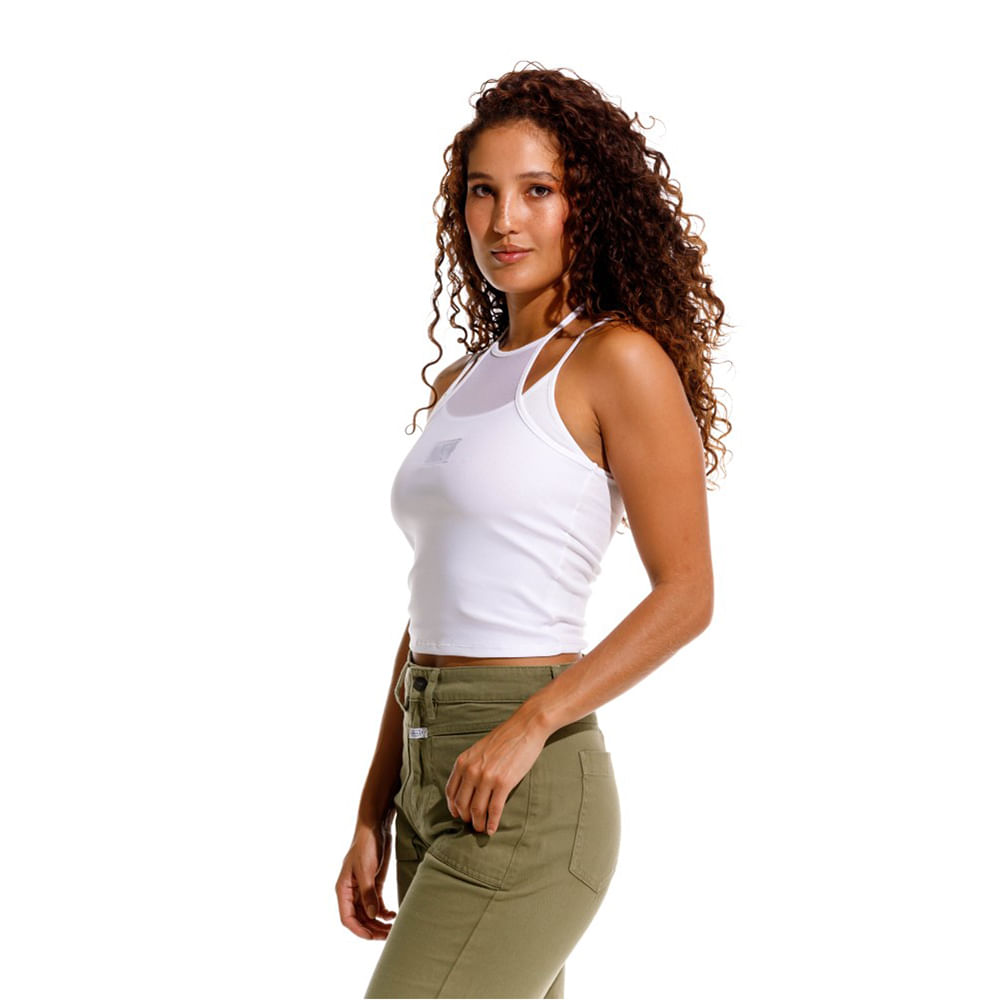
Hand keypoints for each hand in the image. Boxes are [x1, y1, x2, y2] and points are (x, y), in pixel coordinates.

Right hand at [336, 820, 397, 939]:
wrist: (375, 827)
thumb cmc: (365, 845)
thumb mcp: (366, 869)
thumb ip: (368, 893)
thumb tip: (373, 916)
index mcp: (343, 889)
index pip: (347, 917)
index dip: (358, 929)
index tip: (372, 937)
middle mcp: (351, 892)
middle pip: (359, 918)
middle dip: (372, 928)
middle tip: (388, 935)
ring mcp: (363, 889)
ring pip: (369, 914)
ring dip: (379, 923)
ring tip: (392, 928)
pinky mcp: (373, 884)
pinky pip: (377, 904)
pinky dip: (384, 912)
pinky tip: (393, 914)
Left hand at [445, 715, 547, 835]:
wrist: (525, 727)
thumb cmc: (505, 737)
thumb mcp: (479, 749)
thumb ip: (471, 765)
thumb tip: (469, 787)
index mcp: (463, 761)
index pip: (451, 791)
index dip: (454, 808)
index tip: (459, 815)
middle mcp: (472, 770)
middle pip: (462, 804)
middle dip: (466, 818)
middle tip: (472, 824)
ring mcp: (487, 777)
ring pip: (477, 810)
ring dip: (478, 824)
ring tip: (482, 829)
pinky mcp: (504, 782)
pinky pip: (494, 809)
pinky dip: (492, 823)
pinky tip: (492, 829)